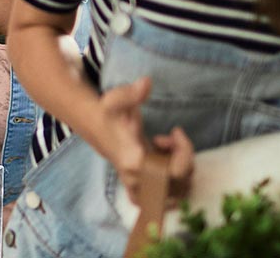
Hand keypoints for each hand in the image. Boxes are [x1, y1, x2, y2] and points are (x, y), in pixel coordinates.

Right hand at [91, 77, 193, 207]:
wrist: (94, 125)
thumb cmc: (108, 113)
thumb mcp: (117, 99)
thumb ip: (132, 93)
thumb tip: (146, 82)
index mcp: (135, 162)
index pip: (176, 171)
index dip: (185, 151)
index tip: (176, 131)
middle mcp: (138, 179)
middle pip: (181, 183)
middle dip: (184, 159)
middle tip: (171, 140)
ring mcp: (139, 185)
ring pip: (176, 191)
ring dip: (179, 170)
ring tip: (168, 151)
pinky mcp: (141, 186)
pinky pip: (165, 196)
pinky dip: (172, 183)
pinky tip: (165, 162)